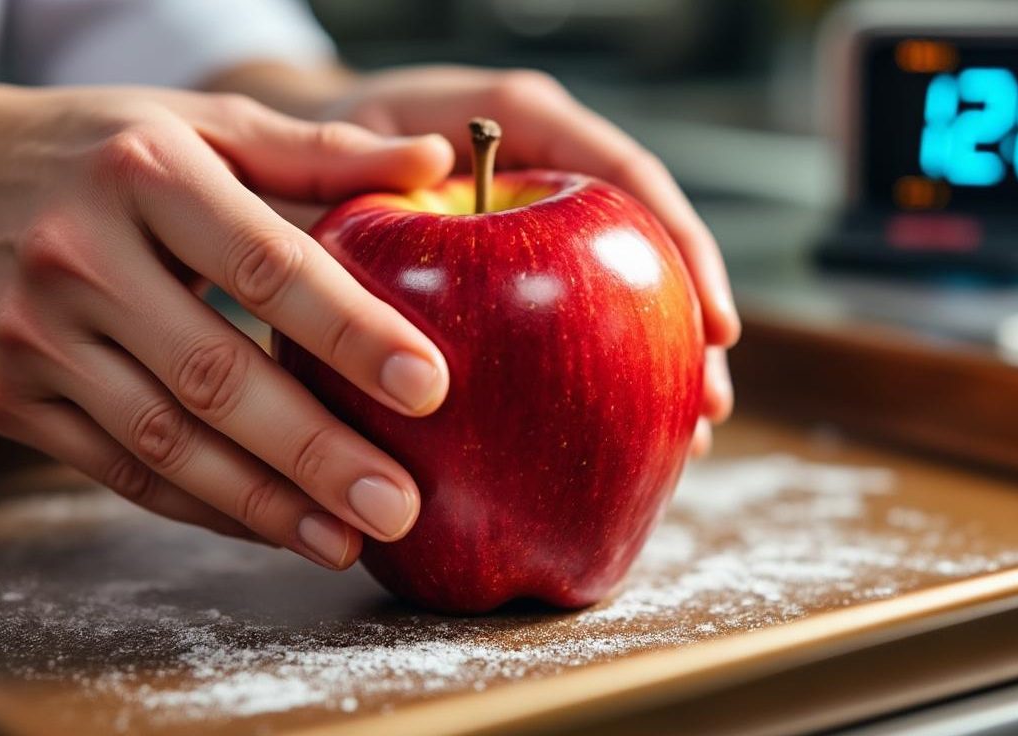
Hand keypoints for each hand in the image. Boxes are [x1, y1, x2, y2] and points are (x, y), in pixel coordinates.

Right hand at [0, 83, 456, 568]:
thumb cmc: (103, 152)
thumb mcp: (202, 128)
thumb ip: (318, 151)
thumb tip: (436, 163)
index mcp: (143, 173)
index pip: (266, 264)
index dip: (350, 331)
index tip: (429, 385)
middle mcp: (77, 255)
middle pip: (214, 373)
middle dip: (314, 451)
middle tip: (398, 504)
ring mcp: (30, 335)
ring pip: (164, 440)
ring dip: (264, 503)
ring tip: (348, 540)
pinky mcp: (5, 396)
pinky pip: (120, 470)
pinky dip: (204, 506)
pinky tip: (274, 527)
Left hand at [323, 66, 739, 455]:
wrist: (301, 160)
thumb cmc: (322, 144)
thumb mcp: (336, 140)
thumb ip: (374, 155)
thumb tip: (435, 163)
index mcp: (526, 120)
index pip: (627, 173)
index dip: (682, 246)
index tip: (716, 323)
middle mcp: (550, 172)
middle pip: (646, 245)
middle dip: (687, 329)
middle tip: (709, 409)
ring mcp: (543, 233)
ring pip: (622, 297)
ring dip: (655, 369)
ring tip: (685, 440)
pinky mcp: (527, 283)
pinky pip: (577, 327)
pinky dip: (599, 382)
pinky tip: (618, 437)